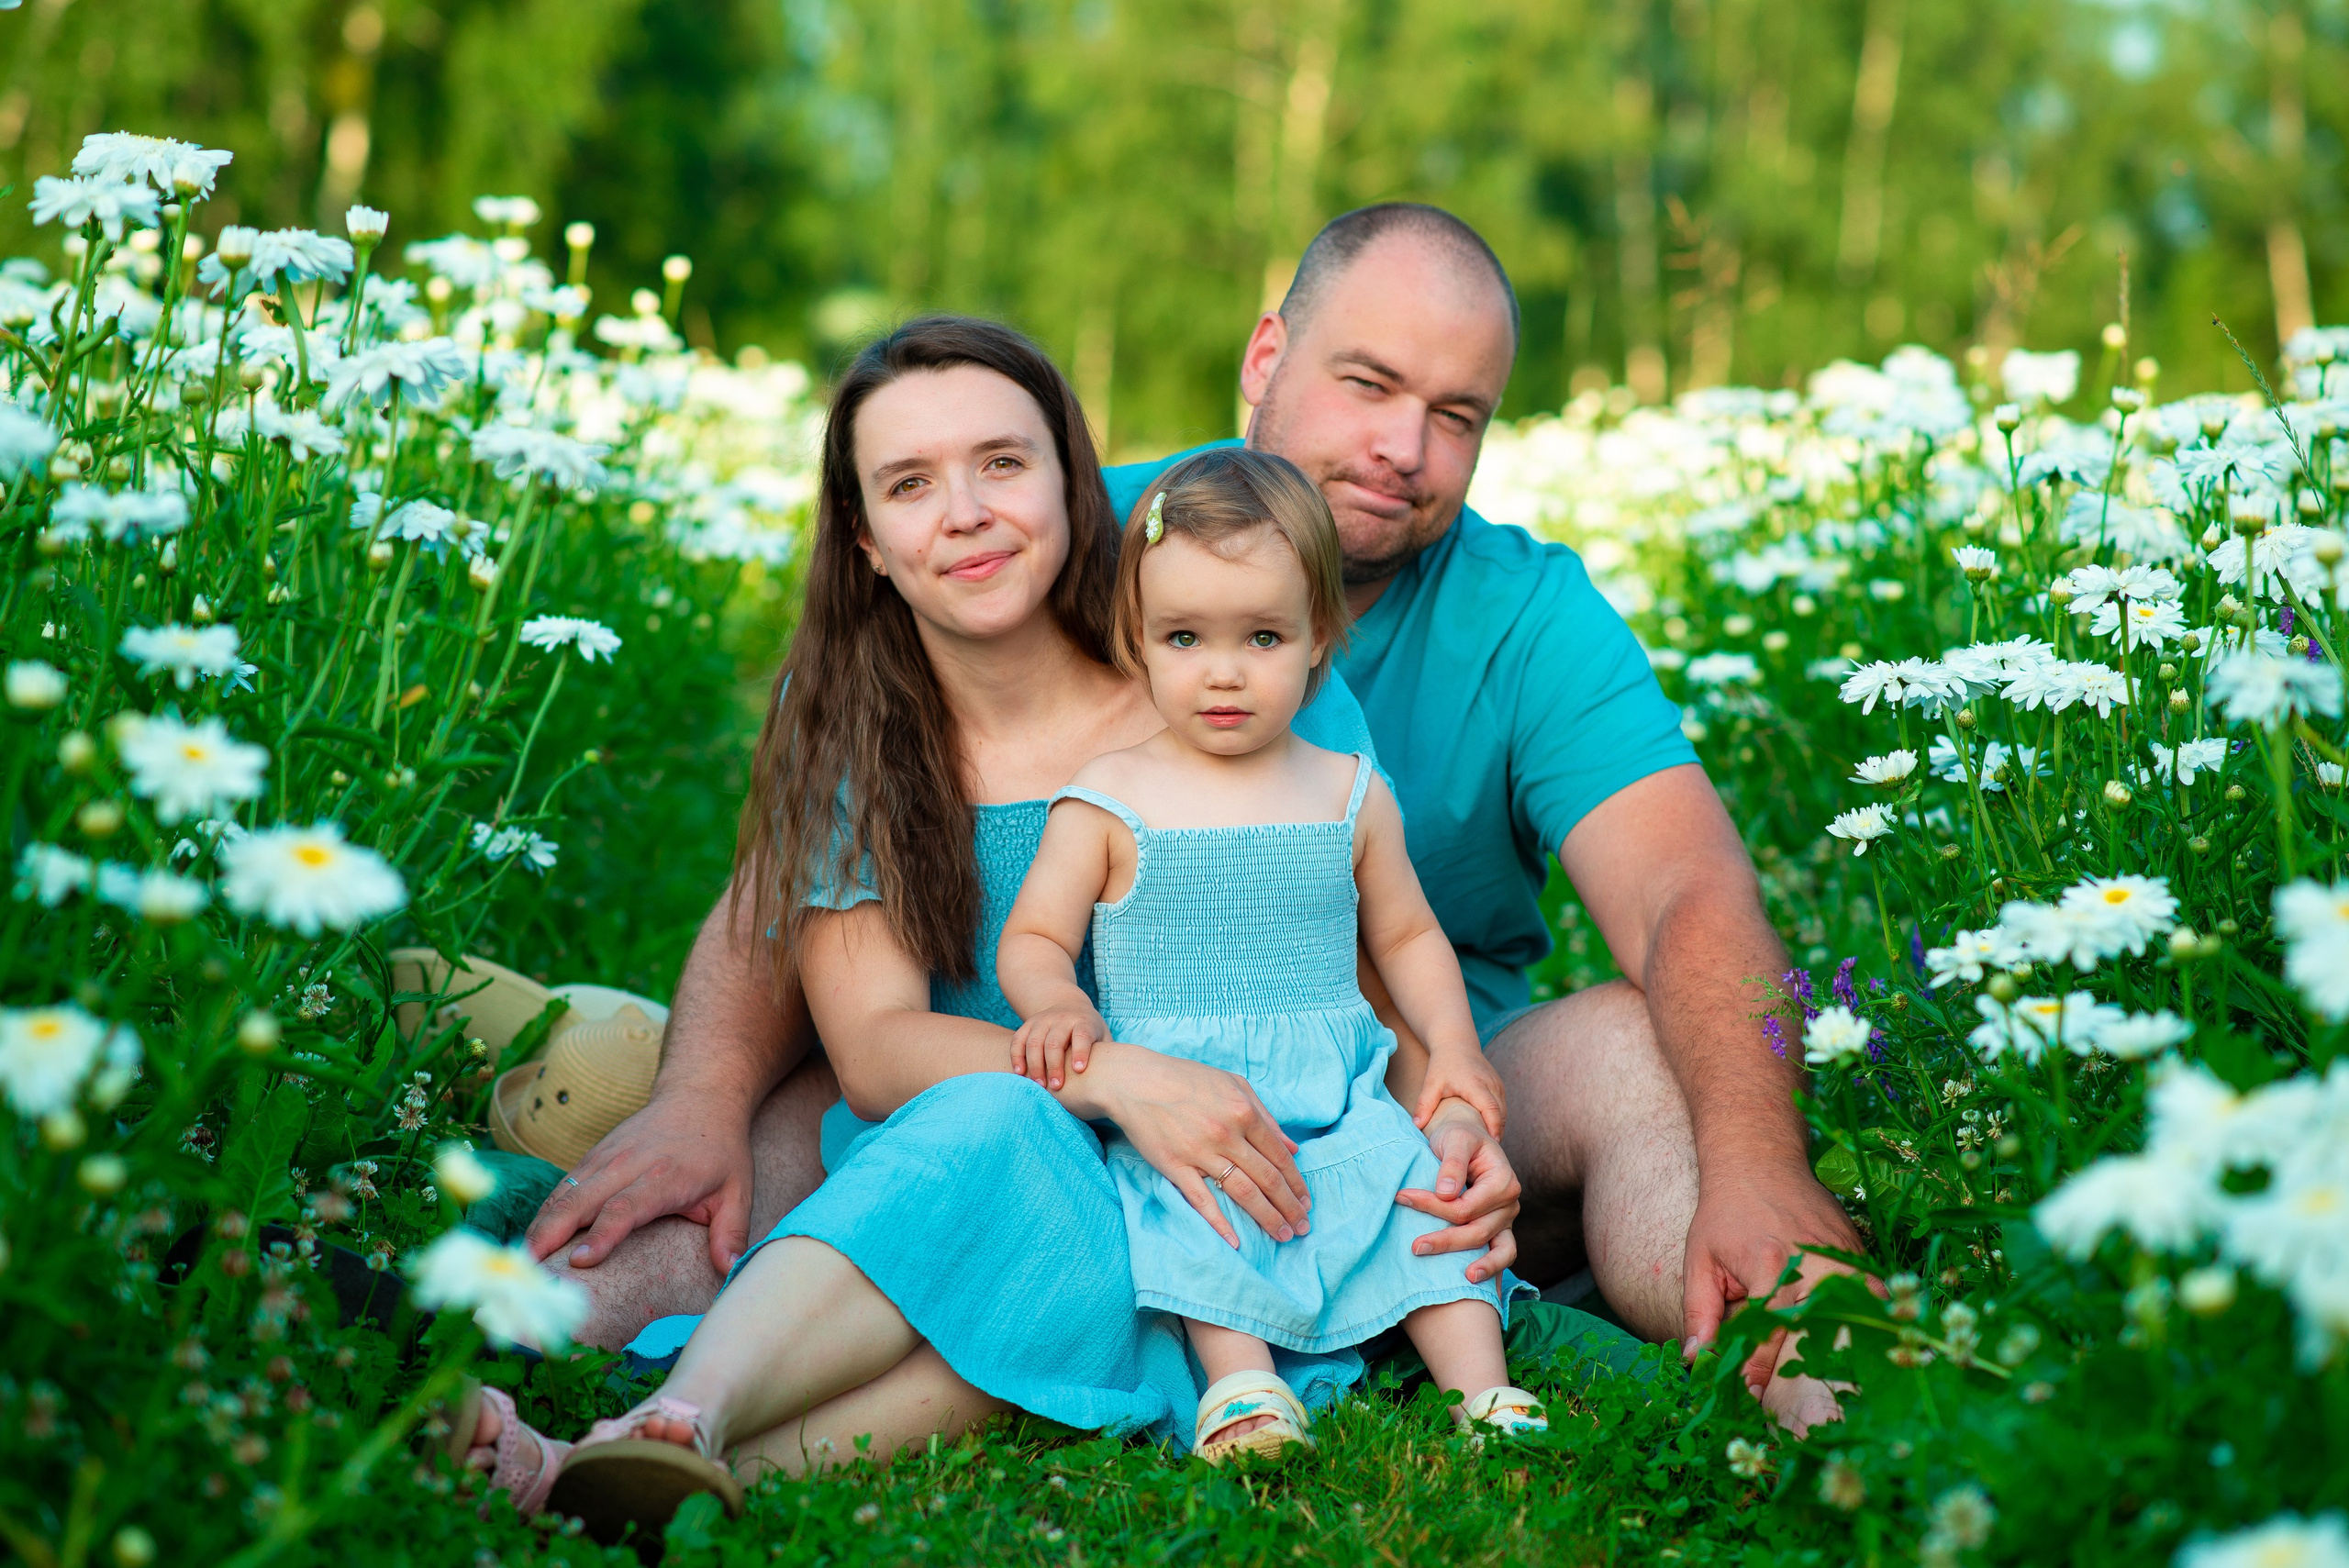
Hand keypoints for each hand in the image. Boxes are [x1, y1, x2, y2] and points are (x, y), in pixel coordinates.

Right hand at [523, 1086, 754, 1274]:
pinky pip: (563, 1185)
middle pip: (581, 1200)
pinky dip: (545, 1210)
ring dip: (541, 1225)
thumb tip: (729, 1268)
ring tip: (520, 1260)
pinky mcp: (594, 1156)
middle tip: (528, 1269)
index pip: (626, 1207)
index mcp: (664, 1177)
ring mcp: (606, 1157)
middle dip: (552, 1234)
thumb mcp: (738, 1190)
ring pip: (565, 1192)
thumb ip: (732, 1231)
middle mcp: (628, 1165)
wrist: (700, 1097)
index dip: (602, 1235)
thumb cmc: (721, 1152)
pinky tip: (532, 1237)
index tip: (580, 1262)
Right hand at [1011, 1006, 1108, 1090]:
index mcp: (1083, 1022)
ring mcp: (1043, 1021)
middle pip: (1055, 1041)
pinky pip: (1018, 1040)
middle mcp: (1062, 1019)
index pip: (1082, 1035)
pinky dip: (1017, 1056)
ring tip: (1039, 1085)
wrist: (1068, 1005)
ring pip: (1035, 1042)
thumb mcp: (1102, 1035)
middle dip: (1054, 1065)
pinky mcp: (1028, 1025)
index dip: (1080, 1051)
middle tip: (1056, 1087)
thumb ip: (1105, 1052)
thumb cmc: (1089, 1030)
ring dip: (1035, 1065)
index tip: (1079, 1070)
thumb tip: (1114, 1079)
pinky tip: (1019, 1073)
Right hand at [1080, 1041, 1310, 1248]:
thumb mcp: (1234, 1084)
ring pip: (1243, 1192)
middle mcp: (1227, 1134)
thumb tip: (1292, 1148)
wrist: (1136, 1081)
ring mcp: (1200, 1152)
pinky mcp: (1175, 1166)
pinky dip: (1219, 1222)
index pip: (1279, 1157)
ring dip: (1267, 1217)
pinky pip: (1202, 1199)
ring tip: (1282, 1235)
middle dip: (1289, 1207)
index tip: (1307, 1203)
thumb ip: (1265, 1116)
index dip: (1296, 1184)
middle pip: (1267, 1178)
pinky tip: (1235, 1241)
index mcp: (1244, 1112)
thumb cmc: (1187, 1079)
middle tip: (1302, 1227)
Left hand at [1394, 1100, 1521, 1284]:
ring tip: (1459, 1277)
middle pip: (1477, 1230)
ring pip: (1493, 1248)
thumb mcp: (1455, 1140)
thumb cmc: (1458, 1137)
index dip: (1434, 1207)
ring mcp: (1507, 1219)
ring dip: (1469, 1261)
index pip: (1467, 1206)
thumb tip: (1446, 1193)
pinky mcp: (1500, 1229)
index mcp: (1503, 1180)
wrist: (1465, 1139)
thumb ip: (1452, 1163)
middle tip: (1414, 1247)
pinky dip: (1492, 1269)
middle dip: (1445, 1240)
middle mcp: (1510, 1202)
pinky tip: (1472, 1281)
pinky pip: (1504, 1254)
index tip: (1403, 1197)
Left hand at [1409, 1045, 1505, 1138]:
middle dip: (1496, 1133)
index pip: (1491, 1108)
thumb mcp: (1431, 1083)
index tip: (1491, 1144)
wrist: (1456, 1043)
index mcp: (1476, 1085)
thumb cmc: (1443, 1064)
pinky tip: (1486, 1133)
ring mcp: (1498, 1085)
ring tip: (1487, 1147)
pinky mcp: (1499, 1086)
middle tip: (1488, 1154)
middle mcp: (1491, 1084)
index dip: (1492, 1127)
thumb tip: (1416, 1126)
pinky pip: (1502, 1108)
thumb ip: (1424, 1104)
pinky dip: (1497, 1120)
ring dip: (1497, 1128)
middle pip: (1501, 1114)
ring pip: (1504, 1112)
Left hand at [1678, 1158, 1865, 1400]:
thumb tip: (1696, 1360)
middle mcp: (1813, 1259)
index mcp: (1770, 1262)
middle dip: (1809, 1364)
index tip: (1751, 1395)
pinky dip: (1866, 1320)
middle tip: (1797, 1402)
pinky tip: (1862, 1347)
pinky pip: (1869, 1294)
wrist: (1759, 1159)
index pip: (1771, 1327)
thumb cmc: (1724, 1214)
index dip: (1761, 1366)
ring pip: (1855, 1312)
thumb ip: (1699, 1312)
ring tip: (1838, 1380)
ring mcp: (1842, 1254)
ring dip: (1848, 1345)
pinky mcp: (1858, 1252)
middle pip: (1821, 1326)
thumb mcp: (1700, 1259)